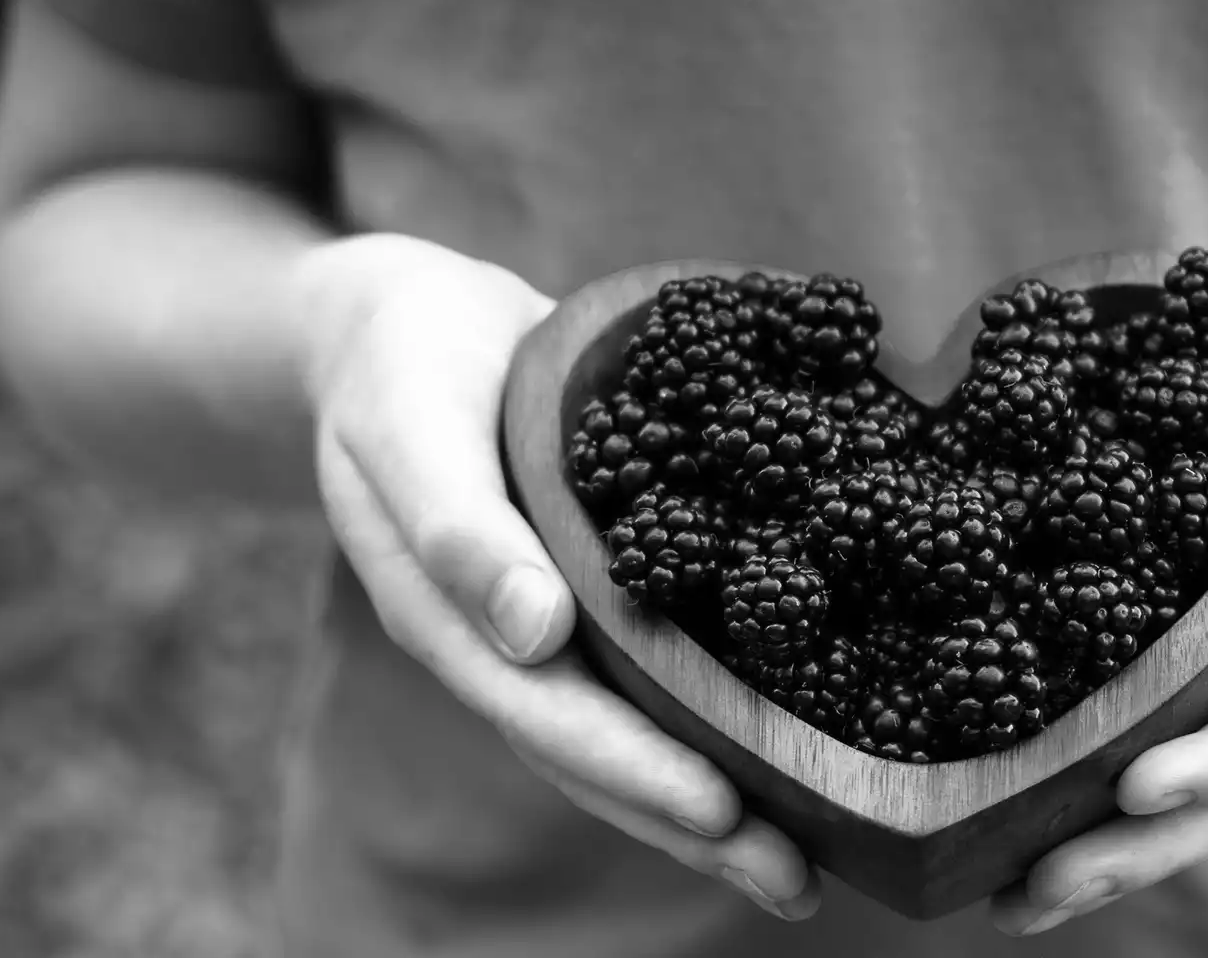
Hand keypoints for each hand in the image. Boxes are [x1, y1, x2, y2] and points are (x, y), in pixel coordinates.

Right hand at [292, 234, 820, 921]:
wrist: (411, 327)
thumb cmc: (400, 365)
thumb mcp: (406, 422)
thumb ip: (455, 525)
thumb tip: (534, 632)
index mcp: (453, 620)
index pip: (547, 718)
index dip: (634, 770)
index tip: (719, 811)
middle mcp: (509, 646)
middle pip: (600, 758)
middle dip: (695, 825)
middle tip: (796, 880)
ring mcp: (554, 630)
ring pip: (635, 734)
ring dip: (714, 803)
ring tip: (807, 862)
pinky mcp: (599, 593)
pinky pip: (656, 673)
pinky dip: (716, 720)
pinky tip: (789, 749)